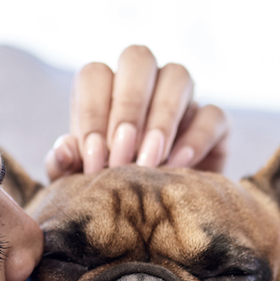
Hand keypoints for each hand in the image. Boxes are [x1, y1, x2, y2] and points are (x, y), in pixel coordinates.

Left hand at [45, 45, 228, 179]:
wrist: (160, 222)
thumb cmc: (112, 195)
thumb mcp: (80, 185)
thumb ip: (65, 167)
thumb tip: (64, 149)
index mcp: (105, 92)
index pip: (95, 75)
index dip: (92, 113)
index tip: (93, 159)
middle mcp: (145, 86)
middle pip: (138, 58)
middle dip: (128, 106)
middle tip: (122, 155)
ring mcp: (183, 100)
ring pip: (178, 75)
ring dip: (161, 119)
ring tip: (149, 162)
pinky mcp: (215, 124)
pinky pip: (212, 114)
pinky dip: (195, 139)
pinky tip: (177, 166)